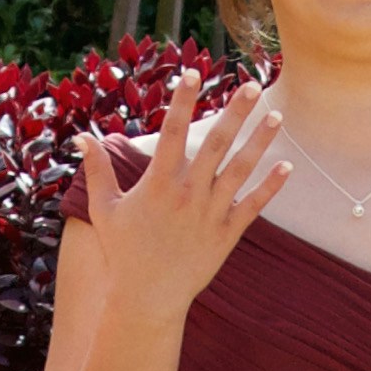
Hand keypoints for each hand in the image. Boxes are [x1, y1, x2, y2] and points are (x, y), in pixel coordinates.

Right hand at [76, 68, 283, 315]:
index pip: (172, 132)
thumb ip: (97, 170)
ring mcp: (210, 214)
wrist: (147, 297)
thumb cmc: (124, 250)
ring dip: (259, 142)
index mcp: (158, 184)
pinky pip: (252, 206)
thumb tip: (83, 137)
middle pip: (215, 144)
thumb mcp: (105, 208)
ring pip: (240, 170)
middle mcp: (187, 194)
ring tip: (277, 116)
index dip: (182, 101)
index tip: (193, 73)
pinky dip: (270, 187)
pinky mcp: (227, 234)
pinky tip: (287, 166)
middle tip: (252, 86)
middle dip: (235, 113)